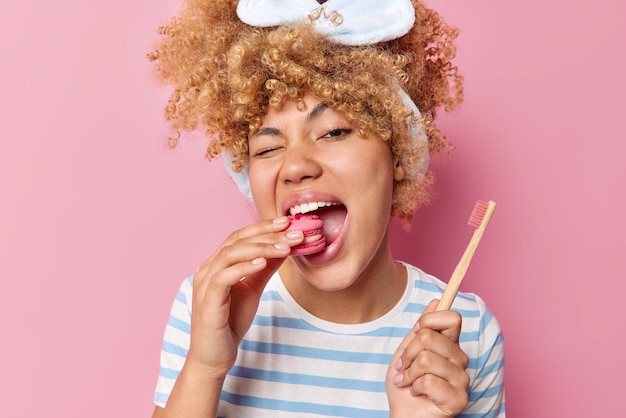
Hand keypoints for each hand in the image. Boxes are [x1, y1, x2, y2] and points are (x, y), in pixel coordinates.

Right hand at [185, 216, 304, 378]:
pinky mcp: (207, 300)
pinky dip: (244, 267)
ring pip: (230, 254)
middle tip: (293, 230)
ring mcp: (205, 283)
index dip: (263, 227)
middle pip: (237, 240)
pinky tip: (262, 263)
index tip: (287, 221)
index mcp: (217, 263)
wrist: (215, 356)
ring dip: (260, 247)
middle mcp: (208, 268)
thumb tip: (284, 248)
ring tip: (285, 247)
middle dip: (267, 233)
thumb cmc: (230, 322)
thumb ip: (264, 269)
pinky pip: (224, 277)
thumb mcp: (253, 289)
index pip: (240, 236)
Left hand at [386, 300, 469, 416]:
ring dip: (409, 373)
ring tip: (409, 381)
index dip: (429, 321)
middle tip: (404, 366)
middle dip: (408, 353)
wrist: (403, 413)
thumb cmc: (404, 383)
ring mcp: (462, 380)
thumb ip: (422, 327)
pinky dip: (414, 388)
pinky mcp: (459, 399)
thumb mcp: (407, 350)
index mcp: (450, 344)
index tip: (416, 333)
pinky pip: (428, 382)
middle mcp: (460, 359)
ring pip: (426, 359)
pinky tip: (417, 393)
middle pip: (429, 337)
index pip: (452, 317)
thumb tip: (436, 301)